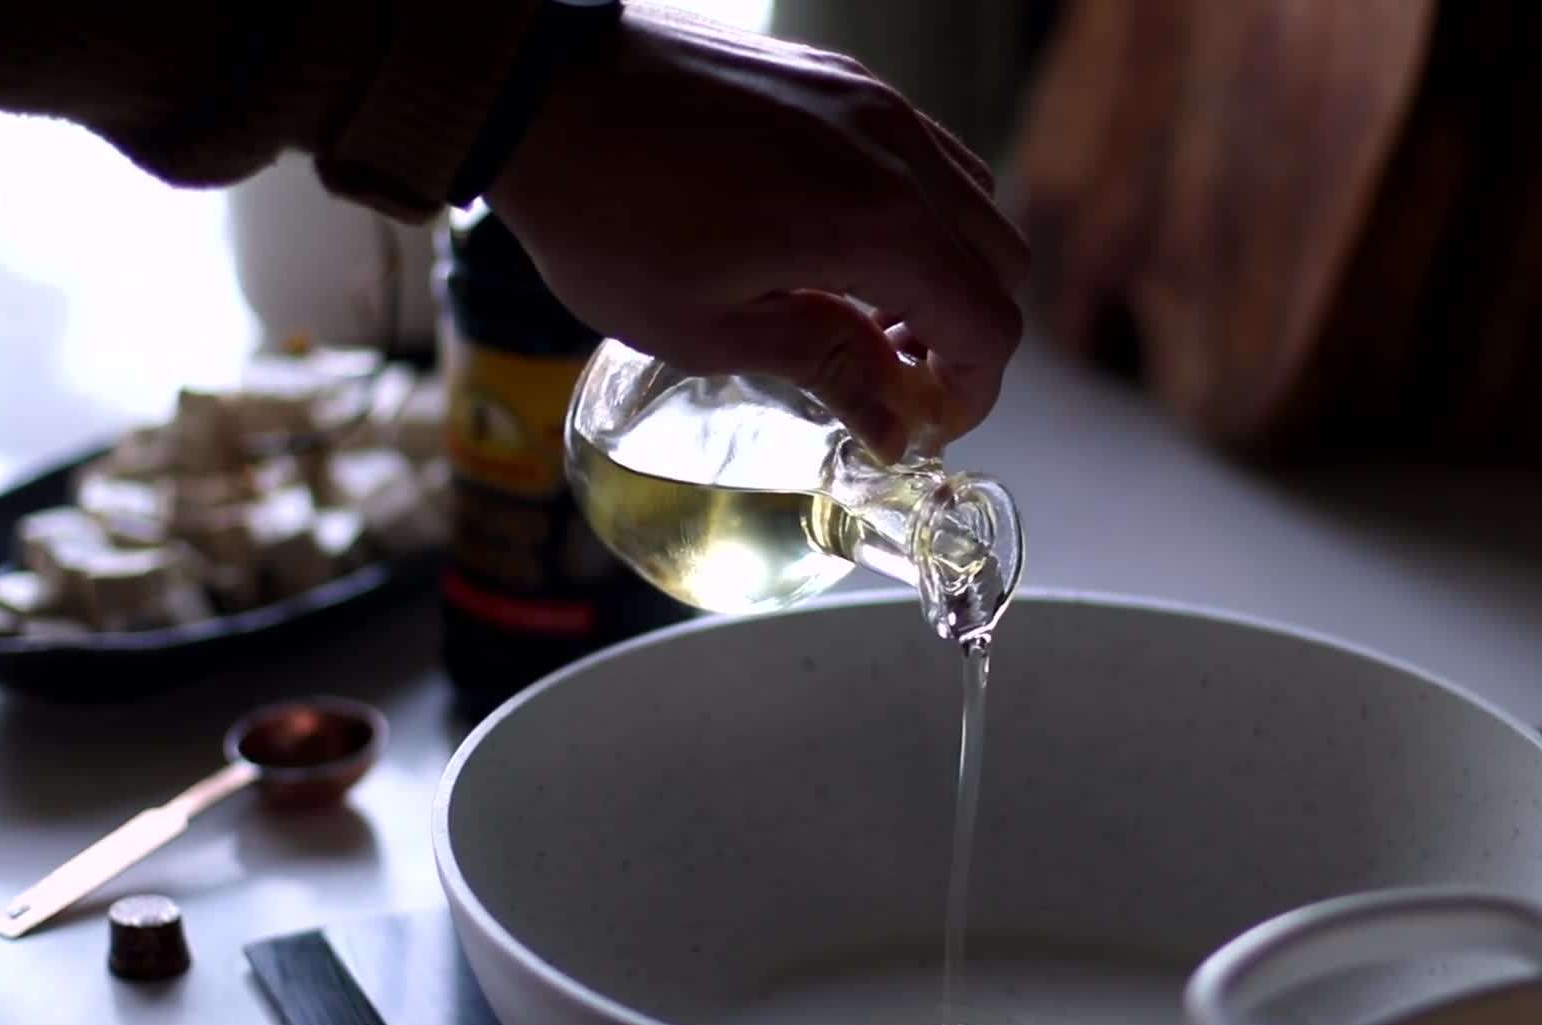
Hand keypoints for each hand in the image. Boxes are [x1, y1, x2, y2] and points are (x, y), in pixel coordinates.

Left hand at [485, 2, 1028, 460]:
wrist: (541, 91)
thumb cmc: (607, 214)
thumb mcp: (709, 327)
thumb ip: (825, 368)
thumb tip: (893, 428)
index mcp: (877, 223)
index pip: (987, 324)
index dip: (969, 393)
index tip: (920, 427)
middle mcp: (897, 152)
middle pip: (1000, 262)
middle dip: (966, 335)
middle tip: (893, 379)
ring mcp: (873, 104)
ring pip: (972, 202)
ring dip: (944, 272)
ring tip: (863, 316)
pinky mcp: (840, 80)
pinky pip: (922, 154)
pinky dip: (915, 213)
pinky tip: (836, 247)